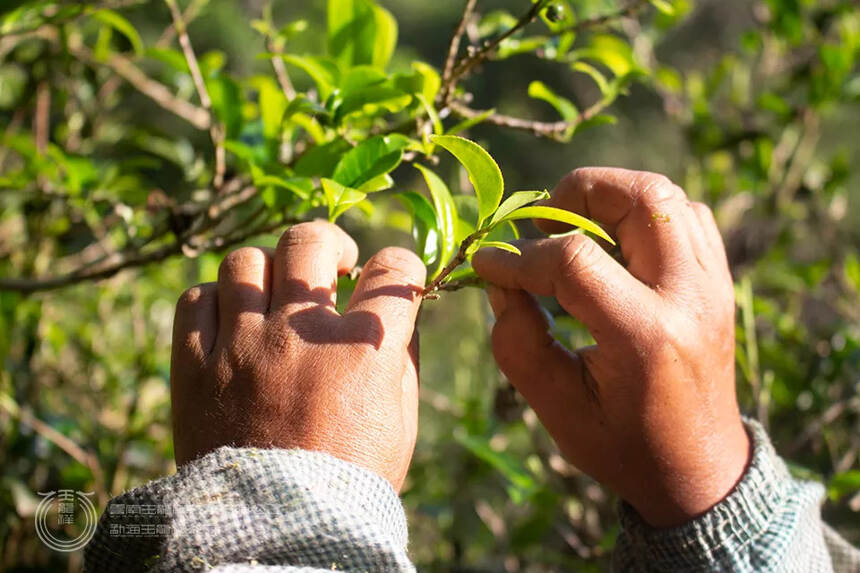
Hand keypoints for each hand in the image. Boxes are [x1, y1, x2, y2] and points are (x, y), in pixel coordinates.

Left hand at [170, 221, 424, 489]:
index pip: (393, 269)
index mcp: (362, 349)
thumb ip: (402, 357)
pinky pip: (194, 299)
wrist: (275, 531)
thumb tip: (398, 313)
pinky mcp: (194, 365)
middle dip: (331, 244)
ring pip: (245, 261)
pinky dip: (214, 301)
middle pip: (310, 240)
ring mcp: (242, 345)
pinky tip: (232, 321)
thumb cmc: (350, 479)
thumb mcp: (401, 421)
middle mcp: (300, 334)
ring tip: (276, 296)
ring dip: (269, 271)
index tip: (389, 277)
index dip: (400, 265)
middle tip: (333, 266)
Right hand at [472, 168, 748, 526]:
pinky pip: (685, 215)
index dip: (518, 255)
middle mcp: (689, 297)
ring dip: (608, 198)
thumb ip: (519, 343)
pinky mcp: (719, 280)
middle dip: (575, 194)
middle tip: (539, 226)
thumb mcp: (558, 411)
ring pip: (665, 196)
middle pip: (638, 199)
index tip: (486, 262)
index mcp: (646, 336)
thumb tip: (500, 282)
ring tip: (571, 230)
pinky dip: (640, 213)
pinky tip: (610, 243)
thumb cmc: (623, 446)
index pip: (575, 260)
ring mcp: (713, 284)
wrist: (698, 468)